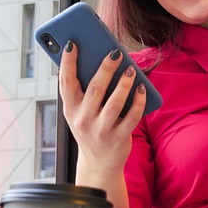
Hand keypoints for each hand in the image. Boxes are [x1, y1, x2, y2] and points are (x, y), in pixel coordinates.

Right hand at [58, 42, 146, 174]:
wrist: (99, 163)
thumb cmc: (90, 128)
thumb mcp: (79, 112)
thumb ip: (83, 90)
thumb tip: (95, 59)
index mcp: (71, 109)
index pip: (66, 83)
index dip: (68, 63)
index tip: (72, 44)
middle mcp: (83, 120)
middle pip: (95, 89)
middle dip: (106, 68)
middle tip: (115, 52)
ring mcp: (101, 130)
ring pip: (115, 103)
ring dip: (124, 83)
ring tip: (130, 68)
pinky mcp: (119, 138)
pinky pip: (132, 117)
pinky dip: (138, 101)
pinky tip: (142, 88)